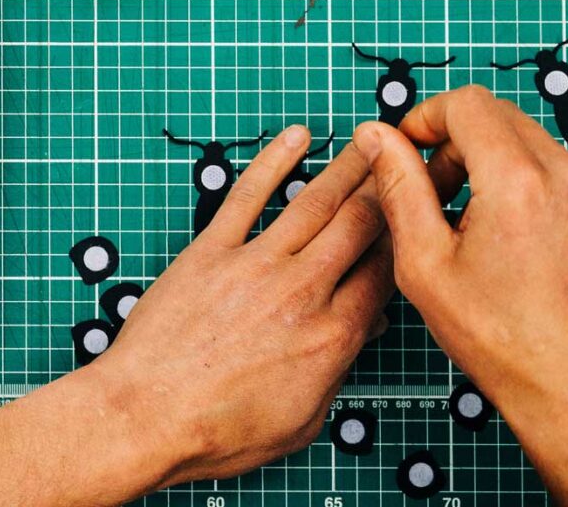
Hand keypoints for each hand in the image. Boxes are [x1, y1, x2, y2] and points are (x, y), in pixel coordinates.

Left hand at [95, 126, 394, 489]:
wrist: (146, 416)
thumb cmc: (216, 430)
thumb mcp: (301, 421)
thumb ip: (335, 371)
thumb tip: (359, 333)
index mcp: (331, 337)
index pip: (388, 273)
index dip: (409, 240)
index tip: (422, 215)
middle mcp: (300, 292)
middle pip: (363, 227)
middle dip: (393, 190)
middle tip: (410, 160)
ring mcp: (254, 264)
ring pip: (316, 202)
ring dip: (349, 166)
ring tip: (372, 138)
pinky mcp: (210, 250)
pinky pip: (248, 195)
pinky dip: (273, 160)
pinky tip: (295, 137)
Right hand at [357, 88, 567, 505]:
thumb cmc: (498, 337)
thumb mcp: (424, 262)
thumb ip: (398, 186)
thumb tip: (375, 135)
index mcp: (519, 183)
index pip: (467, 104)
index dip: (426, 117)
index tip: (408, 149)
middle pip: (498, 116)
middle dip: (455, 140)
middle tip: (433, 190)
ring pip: (529, 139)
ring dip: (491, 160)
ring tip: (470, 217)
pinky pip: (559, 168)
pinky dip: (527, 180)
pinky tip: (509, 231)